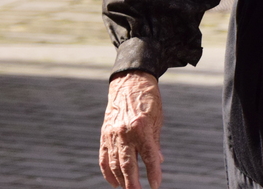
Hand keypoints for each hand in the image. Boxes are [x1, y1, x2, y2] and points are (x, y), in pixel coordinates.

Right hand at [99, 70, 163, 188]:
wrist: (129, 82)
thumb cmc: (148, 100)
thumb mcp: (158, 119)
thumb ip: (155, 143)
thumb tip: (158, 162)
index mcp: (141, 127)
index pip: (148, 156)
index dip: (153, 173)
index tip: (156, 185)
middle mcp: (124, 132)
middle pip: (128, 164)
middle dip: (133, 183)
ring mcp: (112, 134)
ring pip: (114, 164)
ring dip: (121, 180)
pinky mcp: (104, 135)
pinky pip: (104, 158)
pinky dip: (108, 172)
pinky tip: (114, 182)